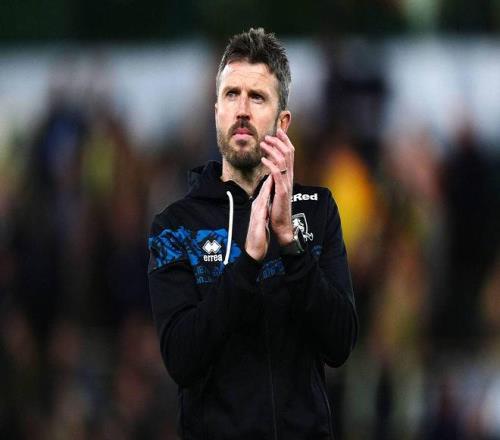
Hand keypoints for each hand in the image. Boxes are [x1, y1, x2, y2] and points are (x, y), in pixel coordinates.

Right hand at [245, 175, 272, 261]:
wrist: (254, 249)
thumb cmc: (259, 235)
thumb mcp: (263, 220)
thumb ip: (264, 210)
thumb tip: (267, 203)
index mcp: (259, 208)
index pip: (266, 192)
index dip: (270, 180)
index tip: (276, 170)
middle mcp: (257, 208)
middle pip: (263, 190)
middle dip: (268, 178)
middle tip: (272, 165)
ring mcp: (256, 212)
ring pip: (262, 195)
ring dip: (266, 184)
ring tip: (271, 173)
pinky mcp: (258, 218)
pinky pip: (262, 204)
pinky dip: (265, 197)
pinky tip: (268, 190)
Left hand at [260, 128, 294, 245]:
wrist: (282, 224)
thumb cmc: (277, 208)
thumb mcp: (275, 189)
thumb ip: (274, 178)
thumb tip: (270, 166)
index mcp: (288, 175)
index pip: (290, 153)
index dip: (285, 141)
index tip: (278, 131)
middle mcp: (289, 177)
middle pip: (288, 153)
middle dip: (278, 141)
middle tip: (268, 135)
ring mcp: (286, 183)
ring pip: (282, 160)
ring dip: (272, 150)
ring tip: (263, 144)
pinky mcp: (282, 190)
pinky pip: (277, 173)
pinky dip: (270, 164)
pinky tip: (263, 159)